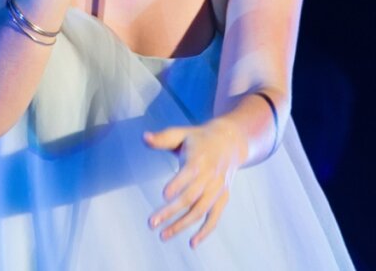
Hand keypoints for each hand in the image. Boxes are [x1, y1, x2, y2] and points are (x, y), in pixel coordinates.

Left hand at [143, 118, 247, 247]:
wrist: (230, 142)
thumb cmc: (199, 138)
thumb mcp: (182, 133)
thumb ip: (163, 138)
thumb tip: (144, 138)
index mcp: (200, 159)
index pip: (189, 173)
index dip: (178, 184)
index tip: (164, 195)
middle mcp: (210, 176)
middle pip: (191, 197)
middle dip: (171, 211)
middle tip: (151, 223)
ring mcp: (217, 189)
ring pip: (200, 210)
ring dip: (182, 224)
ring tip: (163, 235)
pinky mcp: (222, 198)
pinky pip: (215, 217)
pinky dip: (205, 231)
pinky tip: (192, 243)